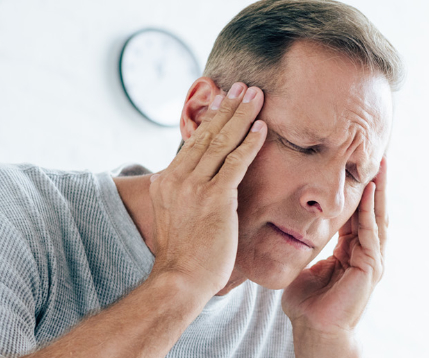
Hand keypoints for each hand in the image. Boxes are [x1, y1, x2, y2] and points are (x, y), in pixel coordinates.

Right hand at [147, 82, 265, 297]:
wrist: (180, 280)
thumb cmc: (185, 256)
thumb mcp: (178, 218)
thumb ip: (187, 197)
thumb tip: (201, 186)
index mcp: (166, 182)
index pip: (193, 142)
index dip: (212, 118)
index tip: (224, 99)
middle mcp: (177, 179)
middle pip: (207, 134)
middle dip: (228, 107)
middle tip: (244, 86)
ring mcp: (194, 187)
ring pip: (221, 141)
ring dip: (242, 115)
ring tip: (257, 96)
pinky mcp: (215, 198)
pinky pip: (236, 162)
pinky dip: (250, 142)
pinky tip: (262, 127)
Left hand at [282, 158, 388, 340]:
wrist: (316, 330)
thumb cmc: (307, 304)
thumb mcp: (306, 265)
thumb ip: (306, 247)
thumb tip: (292, 230)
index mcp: (352, 251)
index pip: (358, 213)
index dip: (360, 190)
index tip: (360, 166)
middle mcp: (367, 253)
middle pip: (374, 210)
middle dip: (377, 183)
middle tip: (379, 155)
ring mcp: (372, 259)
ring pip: (377, 216)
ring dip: (379, 190)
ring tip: (380, 164)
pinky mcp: (371, 266)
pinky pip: (369, 231)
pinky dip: (369, 209)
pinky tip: (369, 190)